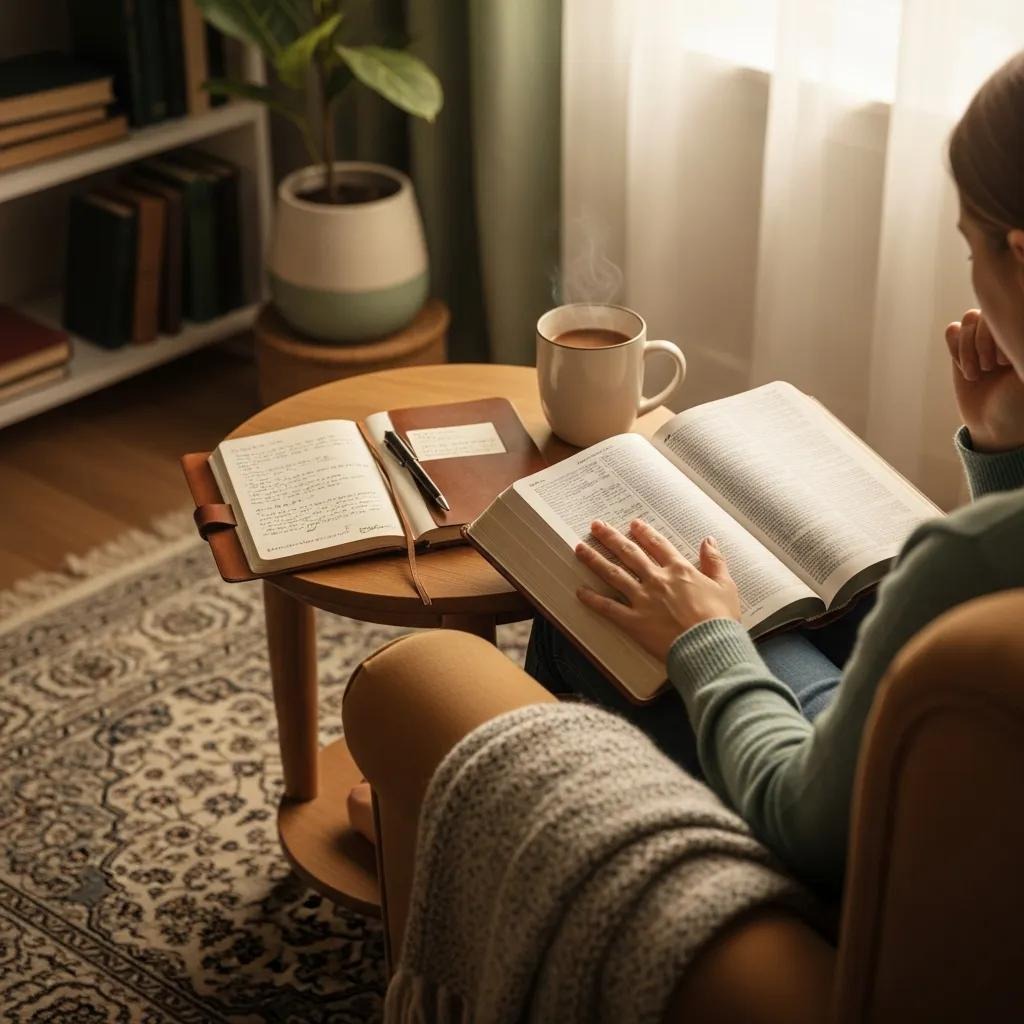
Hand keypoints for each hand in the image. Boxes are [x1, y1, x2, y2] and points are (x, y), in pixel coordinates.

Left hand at [575, 519, 741, 662]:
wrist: (709, 645)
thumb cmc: (720, 619)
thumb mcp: (725, 585)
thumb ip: (715, 561)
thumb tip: (709, 540)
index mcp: (679, 570)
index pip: (658, 545)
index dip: (644, 532)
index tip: (633, 524)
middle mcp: (657, 579)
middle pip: (629, 554)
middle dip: (611, 538)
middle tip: (596, 526)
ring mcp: (643, 599)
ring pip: (614, 574)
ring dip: (595, 560)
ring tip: (579, 548)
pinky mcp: (634, 621)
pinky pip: (608, 608)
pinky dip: (593, 600)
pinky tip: (580, 591)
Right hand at [947, 310, 1023, 452]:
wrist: (995, 428)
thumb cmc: (1017, 406)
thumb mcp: (1023, 376)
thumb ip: (1018, 349)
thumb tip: (1012, 328)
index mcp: (1020, 336)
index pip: (1004, 314)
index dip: (996, 337)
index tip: (1004, 364)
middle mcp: (1006, 333)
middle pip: (985, 313)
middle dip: (981, 344)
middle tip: (990, 370)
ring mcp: (984, 339)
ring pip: (968, 319)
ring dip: (967, 349)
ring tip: (977, 374)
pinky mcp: (963, 350)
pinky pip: (952, 331)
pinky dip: (954, 348)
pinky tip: (964, 369)